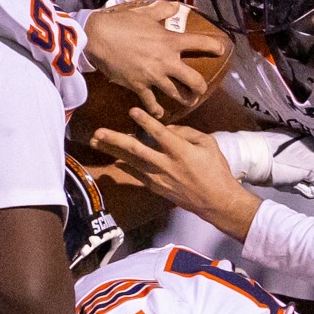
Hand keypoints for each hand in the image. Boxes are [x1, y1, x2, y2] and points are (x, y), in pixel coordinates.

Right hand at [85, 2, 227, 119]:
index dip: (214, 46)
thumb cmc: (121, 22)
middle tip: (201, 88)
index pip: (200, 43)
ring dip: (184, 99)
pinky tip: (160, 114)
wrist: (98, 37)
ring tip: (188, 101)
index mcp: (170, 41)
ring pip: (176, 94)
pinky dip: (156, 110)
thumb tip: (175, 6)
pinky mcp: (139, 86)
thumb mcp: (144, 12)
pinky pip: (151, 103)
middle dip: (200, 87)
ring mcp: (153, 76)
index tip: (221, 50)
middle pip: (194, 80)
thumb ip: (162, 10)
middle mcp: (166, 61)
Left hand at [92, 106, 260, 241]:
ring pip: (131, 162)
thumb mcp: (208, 144)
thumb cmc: (216, 170)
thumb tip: (169, 128)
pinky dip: (125, 166)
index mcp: (181, 152)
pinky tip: (115, 159)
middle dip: (115, 140)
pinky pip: (137, 174)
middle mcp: (166, 165)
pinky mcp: (157, 188)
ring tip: (96, 142)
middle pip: (136, 150)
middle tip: (97, 132)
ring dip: (113, 151)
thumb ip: (187, 132)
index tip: (132, 111)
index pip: (159, 133)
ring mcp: (159, 179)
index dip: (145, 121)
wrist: (217, 202)